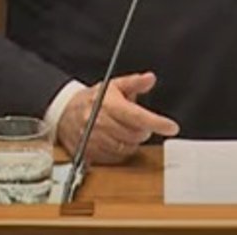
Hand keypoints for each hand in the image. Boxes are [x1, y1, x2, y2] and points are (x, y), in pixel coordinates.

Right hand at [56, 72, 179, 164]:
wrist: (65, 112)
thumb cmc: (93, 99)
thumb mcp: (114, 86)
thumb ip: (134, 83)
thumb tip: (150, 78)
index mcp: (108, 104)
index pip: (137, 116)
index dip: (156, 122)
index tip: (171, 127)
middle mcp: (99, 122)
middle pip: (133, 135)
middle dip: (144, 132)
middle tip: (143, 126)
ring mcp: (92, 139)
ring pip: (124, 148)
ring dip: (132, 142)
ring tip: (129, 132)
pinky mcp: (88, 152)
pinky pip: (113, 159)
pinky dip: (121, 152)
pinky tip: (119, 141)